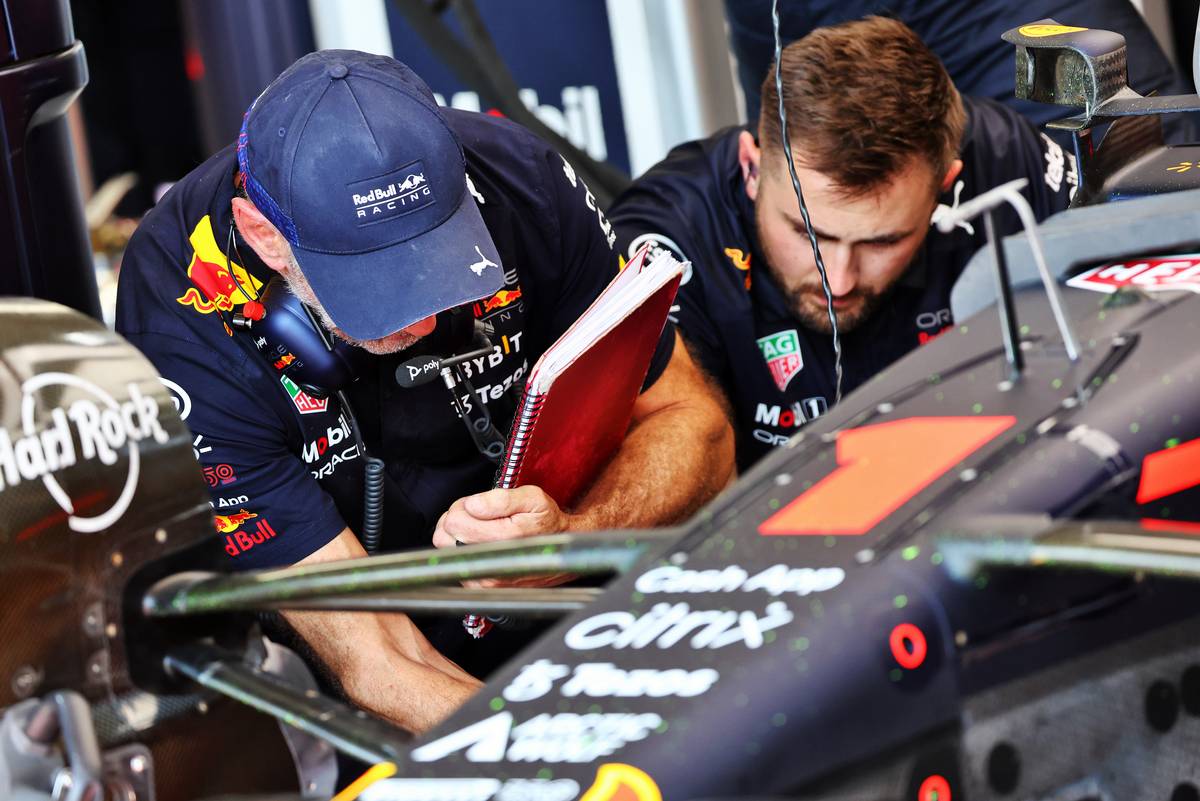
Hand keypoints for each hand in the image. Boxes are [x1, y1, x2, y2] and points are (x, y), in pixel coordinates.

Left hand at [432, 486, 577, 587]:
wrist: (561, 551)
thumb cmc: (547, 523)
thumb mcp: (532, 498)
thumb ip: (499, 499)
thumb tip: (472, 505)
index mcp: (504, 538)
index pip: (455, 522)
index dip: (463, 508)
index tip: (478, 507)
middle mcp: (494, 565)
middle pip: (444, 538)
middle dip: (458, 521)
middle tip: (479, 517)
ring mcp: (486, 580)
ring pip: (447, 552)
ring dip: (459, 537)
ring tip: (481, 529)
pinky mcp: (483, 587)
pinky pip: (457, 564)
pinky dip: (465, 552)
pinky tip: (484, 544)